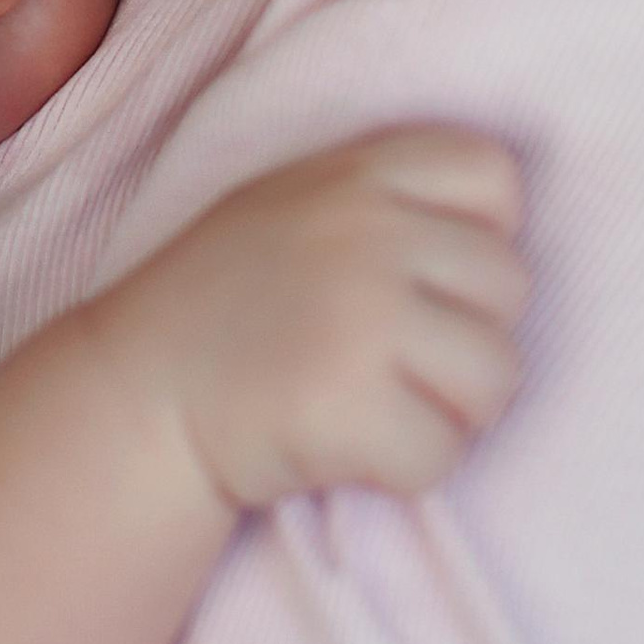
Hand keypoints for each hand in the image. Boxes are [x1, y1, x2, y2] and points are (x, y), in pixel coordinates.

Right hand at [91, 128, 526, 509]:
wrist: (134, 398)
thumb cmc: (223, 302)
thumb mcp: (293, 203)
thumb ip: (385, 196)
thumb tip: (502, 224)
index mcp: (357, 173)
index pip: (494, 176)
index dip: (480, 236)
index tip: (425, 282)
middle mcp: (368, 232)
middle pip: (510, 287)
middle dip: (468, 338)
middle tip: (394, 366)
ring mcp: (363, 317)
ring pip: (496, 375)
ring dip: (452, 410)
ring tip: (379, 408)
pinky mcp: (352, 406)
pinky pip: (444, 453)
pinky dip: (408, 470)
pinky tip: (352, 451)